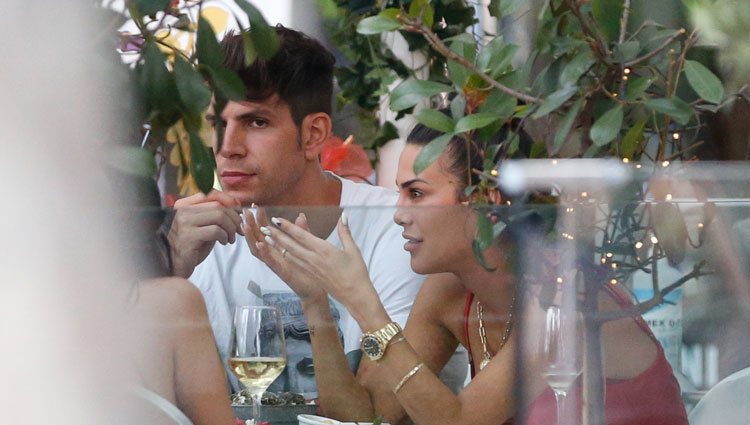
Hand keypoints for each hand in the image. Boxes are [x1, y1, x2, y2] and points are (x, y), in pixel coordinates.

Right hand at [168, 190, 243, 277]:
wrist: (173, 266)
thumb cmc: (189, 248)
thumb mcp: (200, 228)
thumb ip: (212, 217)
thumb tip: (235, 208)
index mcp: (184, 206)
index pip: (209, 194)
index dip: (228, 199)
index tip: (238, 210)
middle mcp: (183, 211)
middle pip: (217, 205)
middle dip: (234, 217)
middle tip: (239, 229)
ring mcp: (184, 223)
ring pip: (218, 216)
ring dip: (231, 227)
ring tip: (231, 238)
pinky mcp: (189, 237)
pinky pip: (215, 230)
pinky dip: (224, 236)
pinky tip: (224, 243)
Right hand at [243, 209, 328, 302]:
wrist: (316, 289)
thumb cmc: (309, 269)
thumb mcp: (306, 245)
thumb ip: (302, 231)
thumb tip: (301, 215)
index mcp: (279, 248)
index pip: (266, 231)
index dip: (260, 219)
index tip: (255, 206)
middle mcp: (274, 255)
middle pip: (257, 238)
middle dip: (251, 224)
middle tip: (246, 211)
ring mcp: (276, 263)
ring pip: (258, 250)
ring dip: (251, 238)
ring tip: (245, 226)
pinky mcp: (281, 271)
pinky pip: (270, 262)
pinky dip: (264, 253)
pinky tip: (260, 244)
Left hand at [245, 212, 380, 317]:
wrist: (355, 296)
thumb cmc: (356, 272)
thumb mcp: (353, 250)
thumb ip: (345, 232)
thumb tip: (343, 215)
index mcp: (323, 250)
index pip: (301, 235)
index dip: (288, 227)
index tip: (276, 219)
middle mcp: (313, 259)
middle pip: (291, 245)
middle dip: (276, 235)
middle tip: (264, 227)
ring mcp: (310, 268)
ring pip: (290, 255)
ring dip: (277, 246)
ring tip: (266, 238)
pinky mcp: (311, 275)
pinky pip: (295, 263)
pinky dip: (286, 256)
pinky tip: (281, 253)